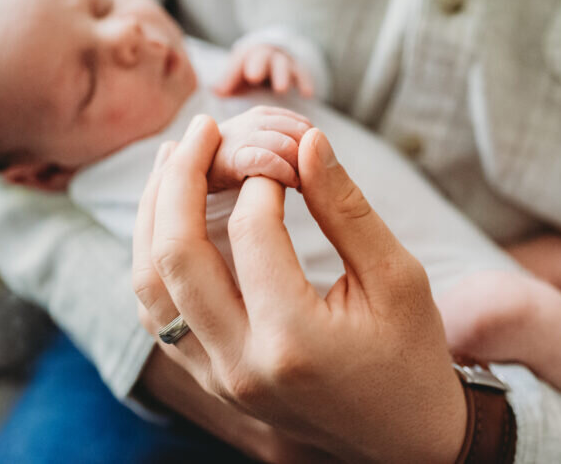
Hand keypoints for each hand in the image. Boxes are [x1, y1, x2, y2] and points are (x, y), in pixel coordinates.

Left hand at [132, 116, 466, 462]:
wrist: (404, 437)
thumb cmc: (412, 354)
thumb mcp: (397, 276)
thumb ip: (346, 209)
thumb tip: (308, 140)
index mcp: (295, 341)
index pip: (251, 233)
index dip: (264, 178)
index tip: (286, 154)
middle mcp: (241, 365)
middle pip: (175, 256)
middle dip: (179, 178)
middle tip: (202, 127)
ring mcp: (217, 379)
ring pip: (149, 287)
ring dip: (152, 215)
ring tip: (171, 159)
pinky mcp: (209, 380)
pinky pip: (159, 314)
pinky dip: (156, 258)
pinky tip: (170, 217)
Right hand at [207, 106, 311, 190]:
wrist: (192, 173)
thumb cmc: (233, 164)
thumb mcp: (263, 147)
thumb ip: (287, 143)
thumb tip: (316, 147)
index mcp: (264, 114)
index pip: (303, 125)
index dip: (312, 148)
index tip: (311, 169)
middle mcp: (254, 120)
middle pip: (298, 131)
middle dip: (308, 156)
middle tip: (309, 179)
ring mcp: (242, 137)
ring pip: (285, 143)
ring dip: (299, 166)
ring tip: (299, 183)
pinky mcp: (232, 158)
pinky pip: (265, 160)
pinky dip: (283, 171)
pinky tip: (288, 183)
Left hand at [215, 43, 315, 96]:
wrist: (272, 57)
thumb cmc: (248, 72)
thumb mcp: (236, 75)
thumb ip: (226, 83)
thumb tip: (216, 91)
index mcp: (246, 56)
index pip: (241, 60)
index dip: (239, 69)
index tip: (243, 76)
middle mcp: (265, 55)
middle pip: (263, 57)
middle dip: (259, 66)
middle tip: (254, 77)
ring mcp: (283, 61)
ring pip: (283, 64)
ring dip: (281, 75)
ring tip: (280, 89)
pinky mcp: (298, 70)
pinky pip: (303, 74)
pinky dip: (305, 82)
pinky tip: (308, 94)